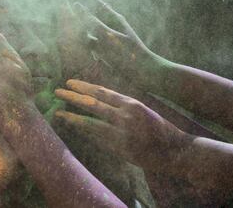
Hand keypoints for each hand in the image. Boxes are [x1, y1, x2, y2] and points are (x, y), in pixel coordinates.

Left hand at [55, 79, 186, 171]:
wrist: (175, 150)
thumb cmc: (158, 128)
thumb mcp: (142, 109)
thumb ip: (122, 105)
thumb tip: (100, 99)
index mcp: (131, 102)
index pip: (102, 91)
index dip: (84, 86)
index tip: (69, 82)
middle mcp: (125, 115)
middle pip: (92, 103)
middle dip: (73, 97)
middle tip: (57, 91)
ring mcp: (122, 132)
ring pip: (90, 122)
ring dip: (72, 117)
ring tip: (58, 112)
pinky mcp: (120, 148)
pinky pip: (97, 139)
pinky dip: (84, 133)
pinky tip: (72, 129)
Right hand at [56, 0, 167, 89]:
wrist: (146, 74)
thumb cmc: (130, 56)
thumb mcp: (110, 38)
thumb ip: (93, 22)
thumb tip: (76, 5)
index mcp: (111, 17)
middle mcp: (107, 24)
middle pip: (85, 10)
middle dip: (70, 1)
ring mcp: (105, 37)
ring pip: (84, 26)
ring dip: (72, 22)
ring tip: (56, 15)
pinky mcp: (104, 50)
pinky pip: (87, 41)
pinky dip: (78, 40)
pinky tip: (68, 42)